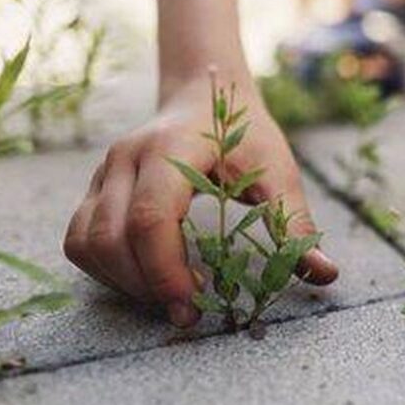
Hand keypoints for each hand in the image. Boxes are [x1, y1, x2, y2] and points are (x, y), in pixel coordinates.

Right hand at [63, 73, 337, 326]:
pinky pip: (79, 240)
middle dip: (145, 286)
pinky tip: (145, 277)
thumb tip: (325, 275)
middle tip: (187, 312)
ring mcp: (103, 172)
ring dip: (123, 282)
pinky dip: (105, 270)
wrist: (205, 92)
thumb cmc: (244, 133)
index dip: (167, 272)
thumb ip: (296, 223)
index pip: (153, 218)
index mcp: (170, 148)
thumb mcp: (278, 170)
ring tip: (168, 294)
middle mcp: (126, 158)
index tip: (194, 307)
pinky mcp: (93, 189)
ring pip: (87, 243)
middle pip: (112, 237)